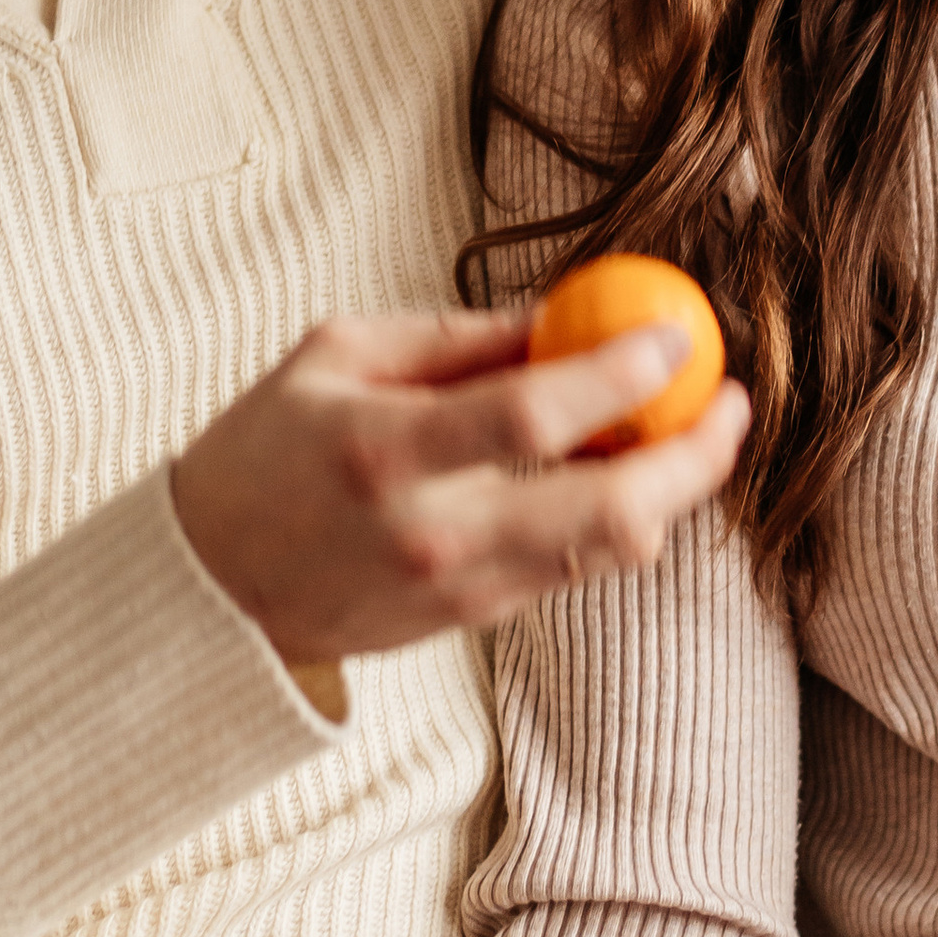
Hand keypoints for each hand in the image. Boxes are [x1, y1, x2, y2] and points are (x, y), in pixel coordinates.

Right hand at [172, 308, 748, 667]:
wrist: (207, 590)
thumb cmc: (264, 449)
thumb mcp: (340, 354)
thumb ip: (458, 338)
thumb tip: (567, 313)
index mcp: (386, 451)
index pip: (536, 416)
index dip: (624, 374)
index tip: (680, 333)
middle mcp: (433, 535)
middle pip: (611, 510)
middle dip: (695, 455)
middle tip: (730, 399)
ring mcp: (460, 592)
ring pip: (612, 551)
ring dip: (671, 488)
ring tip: (689, 425)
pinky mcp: (474, 623)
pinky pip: (578, 568)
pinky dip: (619, 515)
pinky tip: (627, 468)